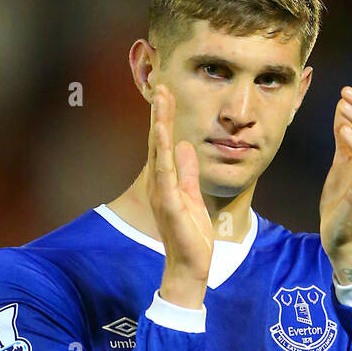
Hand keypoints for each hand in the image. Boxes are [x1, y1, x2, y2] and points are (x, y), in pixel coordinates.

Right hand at [146, 84, 213, 306]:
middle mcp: (158, 183)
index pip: (164, 143)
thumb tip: (185, 146)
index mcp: (165, 181)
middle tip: (162, 84)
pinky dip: (164, 151)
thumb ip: (188, 172)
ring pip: (159, 150)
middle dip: (160, 113)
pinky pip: (165, 173)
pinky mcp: (168, 203)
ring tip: (161, 98)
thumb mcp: (193, 196)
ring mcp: (161, 192)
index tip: (167, 93)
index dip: (165, 118)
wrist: (189, 266)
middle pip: (158, 141)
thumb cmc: (191, 235)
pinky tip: (164, 133)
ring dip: (160, 123)